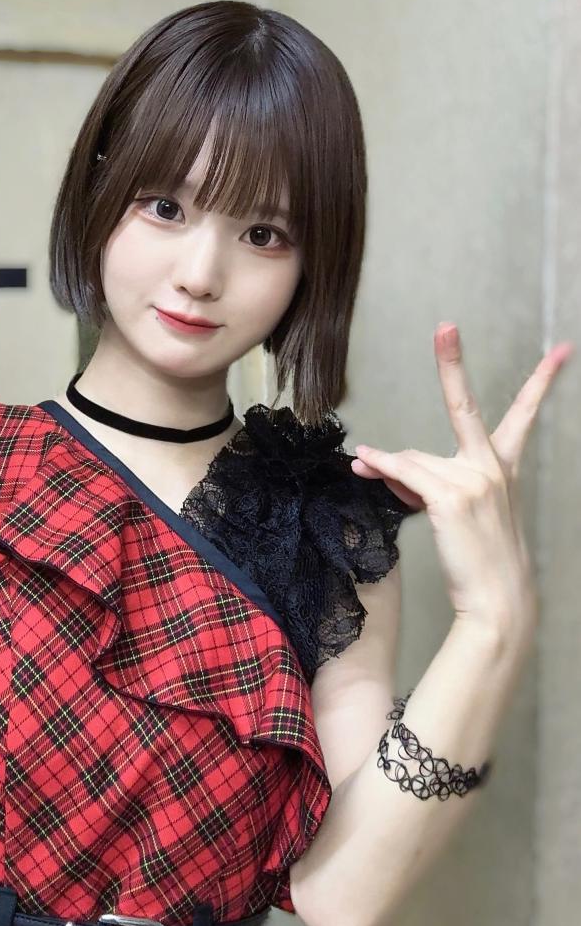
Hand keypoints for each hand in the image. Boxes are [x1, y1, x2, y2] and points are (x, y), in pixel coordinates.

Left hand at [350, 322, 572, 630]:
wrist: (498, 599)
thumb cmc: (478, 557)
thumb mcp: (456, 511)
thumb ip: (419, 480)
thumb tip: (371, 462)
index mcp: (504, 466)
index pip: (525, 415)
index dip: (542, 381)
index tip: (562, 349)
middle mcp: (492, 466)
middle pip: (463, 404)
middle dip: (451, 362)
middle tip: (445, 326)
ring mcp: (474, 479)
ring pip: (412, 461)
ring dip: (392, 475)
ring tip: (387, 491)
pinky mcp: (451, 496)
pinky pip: (404, 471)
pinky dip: (381, 468)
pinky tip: (364, 466)